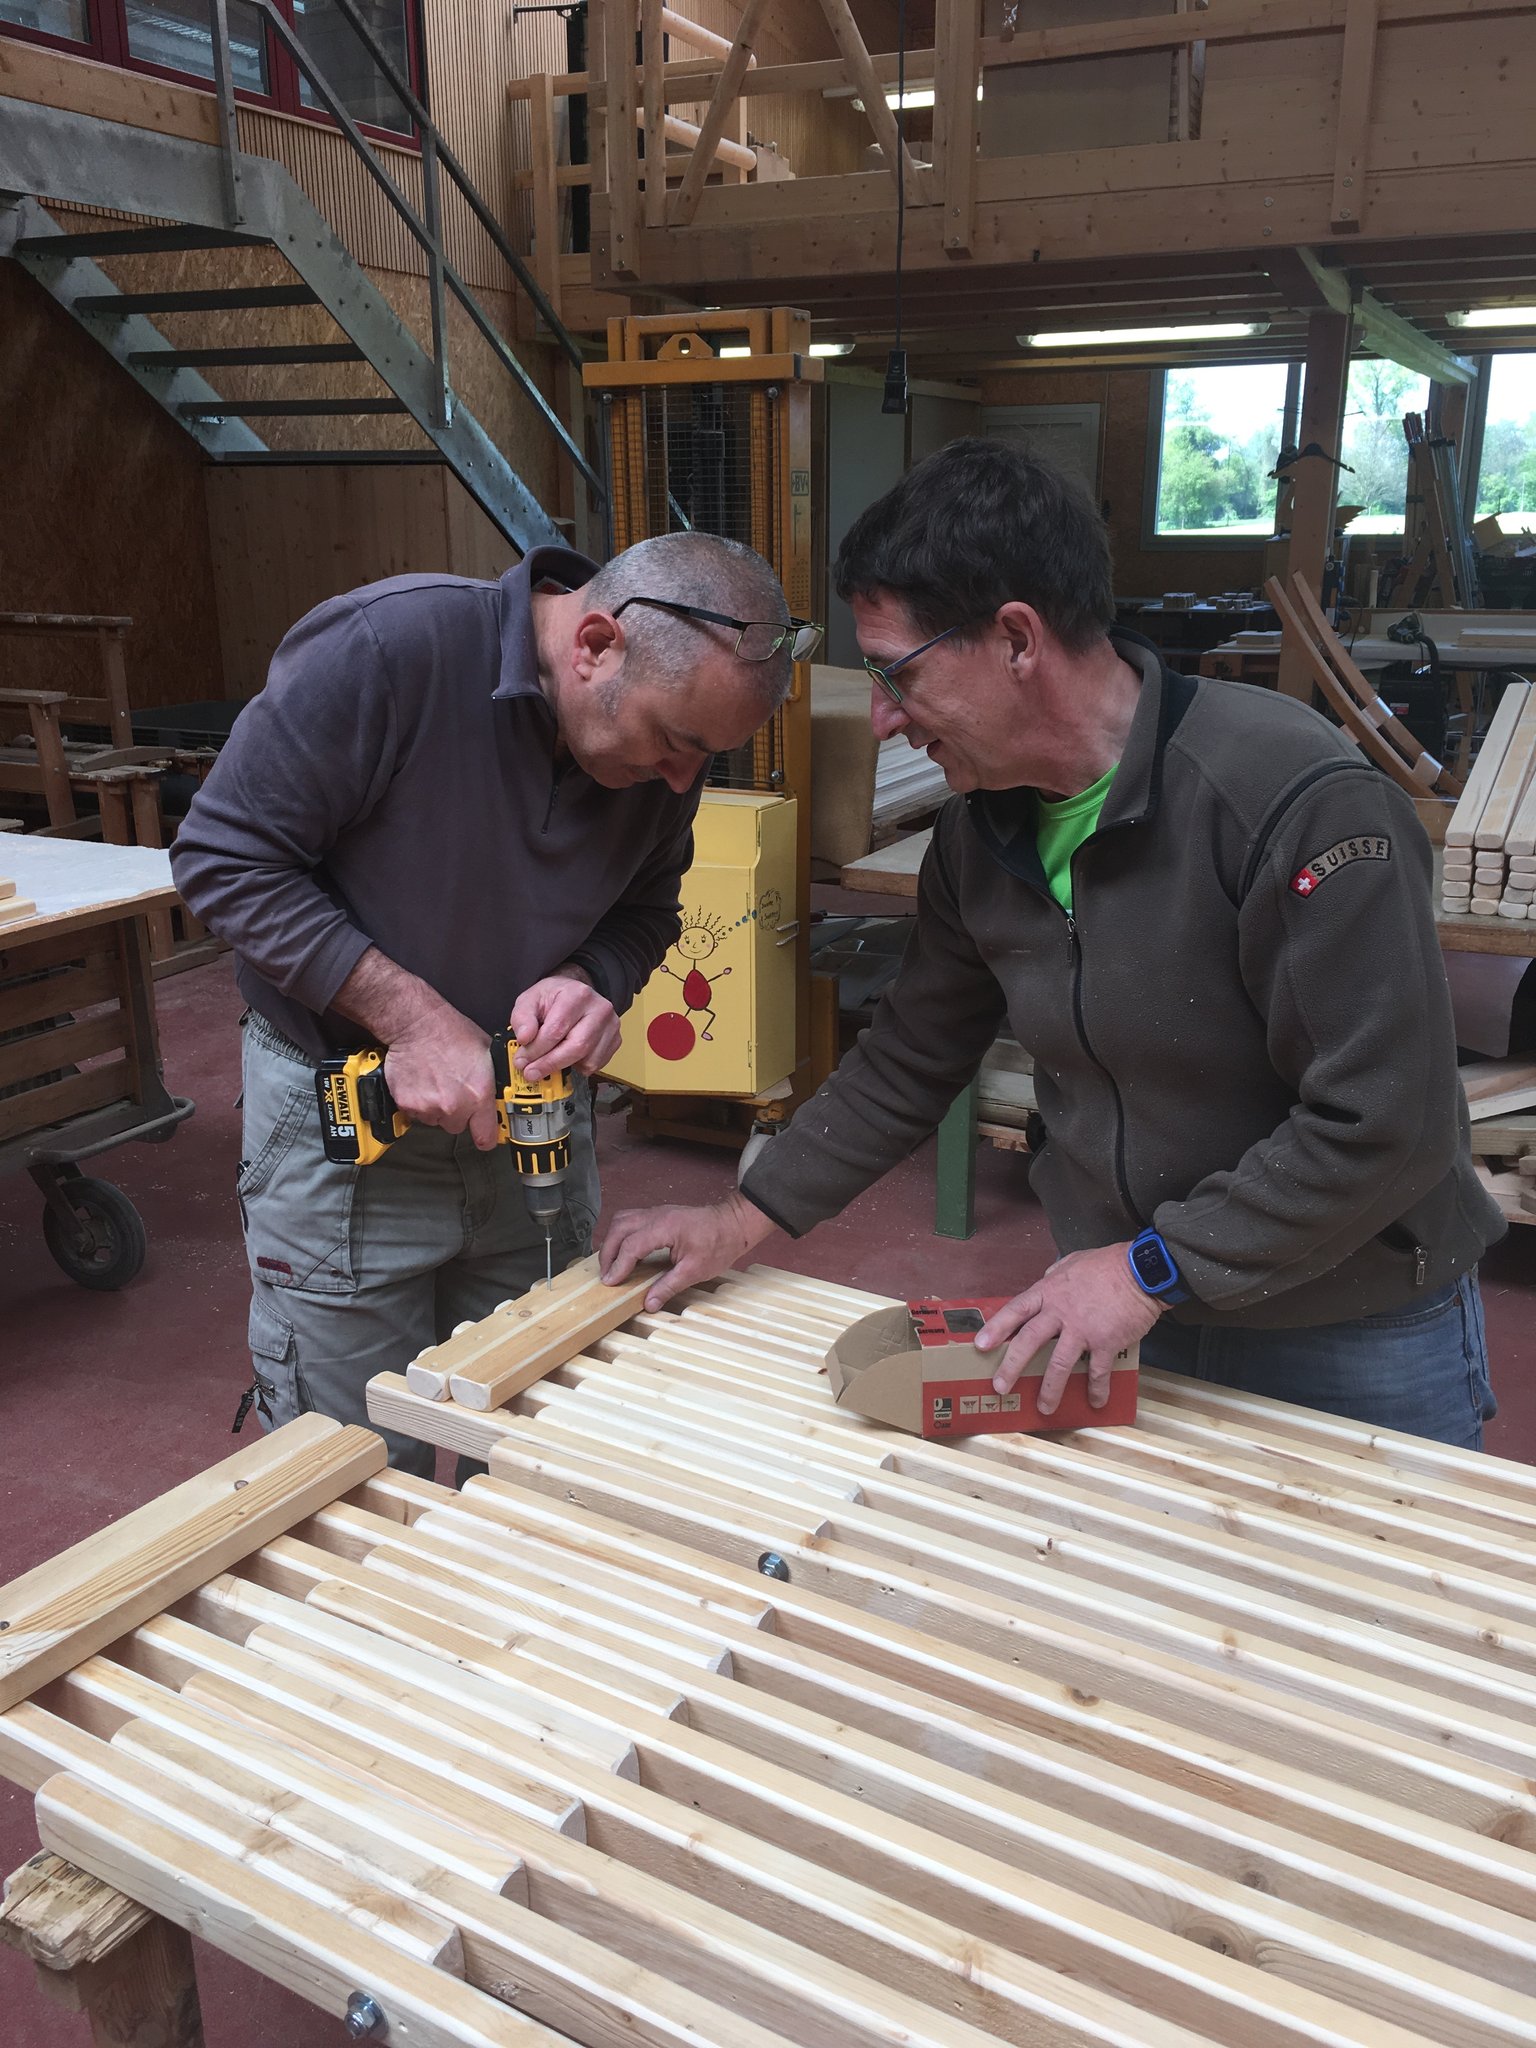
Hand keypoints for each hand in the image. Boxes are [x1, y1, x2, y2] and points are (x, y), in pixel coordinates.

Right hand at [383, 1007, 498, 1148]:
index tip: (485, 1132)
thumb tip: (501, 1094)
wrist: (417, 1024)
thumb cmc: (451, 1032)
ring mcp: (429, 1107)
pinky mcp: (407, 1105)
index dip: (486, 1136)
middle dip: (459, 1113)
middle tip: (454, 1090)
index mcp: (478, 1096)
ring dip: (438, 1108)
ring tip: (437, 1082)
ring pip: (436, 1120)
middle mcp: (454, 1106)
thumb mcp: (487, 1054)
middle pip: (458, 1127)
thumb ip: (493, 1081)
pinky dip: (418, 1102)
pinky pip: (416, 1113)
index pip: (486, 1138)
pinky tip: (423, 1082)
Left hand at [511, 971, 620, 1079]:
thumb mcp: (530, 1000)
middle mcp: (600, 1009)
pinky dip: (578, 1067)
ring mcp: (611, 1025)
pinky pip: (596, 1065)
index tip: (522, 1061)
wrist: (574, 994)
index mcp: (577, 994)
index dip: (537, 1050)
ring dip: (564, 1067)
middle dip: (550, 1064)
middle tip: (531, 1072)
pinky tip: (567, 1055)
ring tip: (549, 1060)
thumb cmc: (553, 998)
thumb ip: (522, 1018)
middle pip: (576, 1046)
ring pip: (588, 1060)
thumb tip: (524, 1039)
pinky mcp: (616, 1040)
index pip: (557, 1029)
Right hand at [600, 1191, 774, 1310]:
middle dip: (608, 1252)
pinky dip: (622, 1236)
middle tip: (606, 1275)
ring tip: (611, 1264)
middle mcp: (657, 1215)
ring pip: (621, 1220)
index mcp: (665, 1227)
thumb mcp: (695, 1271)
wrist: (734, 1224)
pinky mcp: (659, 1215)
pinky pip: (631, 1220)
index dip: (618, 1265)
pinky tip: (625, 1253)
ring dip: (612, 1241)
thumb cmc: (720, 1243)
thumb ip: (668, 1286)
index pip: (632, 1245)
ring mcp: (657, 1212)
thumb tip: (648, 1303)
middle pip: (619, 1228)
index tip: (610, 1282)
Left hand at [974, 1243, 1161, 1415]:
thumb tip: (1046, 1277)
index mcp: (1049, 1292)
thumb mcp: (1073, 1261)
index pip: (1016, 1311)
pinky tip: (1095, 1401)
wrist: (1141, 1272)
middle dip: (1011, 1366)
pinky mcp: (1105, 1343)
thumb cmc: (1107, 1264)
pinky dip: (1096, 1389)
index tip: (980, 1345)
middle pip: (1028, 1342)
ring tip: (1044, 1407)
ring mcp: (1082, 1330)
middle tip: (1000, 1386)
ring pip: (1058, 1364)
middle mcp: (1060, 1313)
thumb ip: (1055, 1273)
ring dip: (1050, 1389)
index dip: (996, 1328)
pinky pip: (1097, 1371)